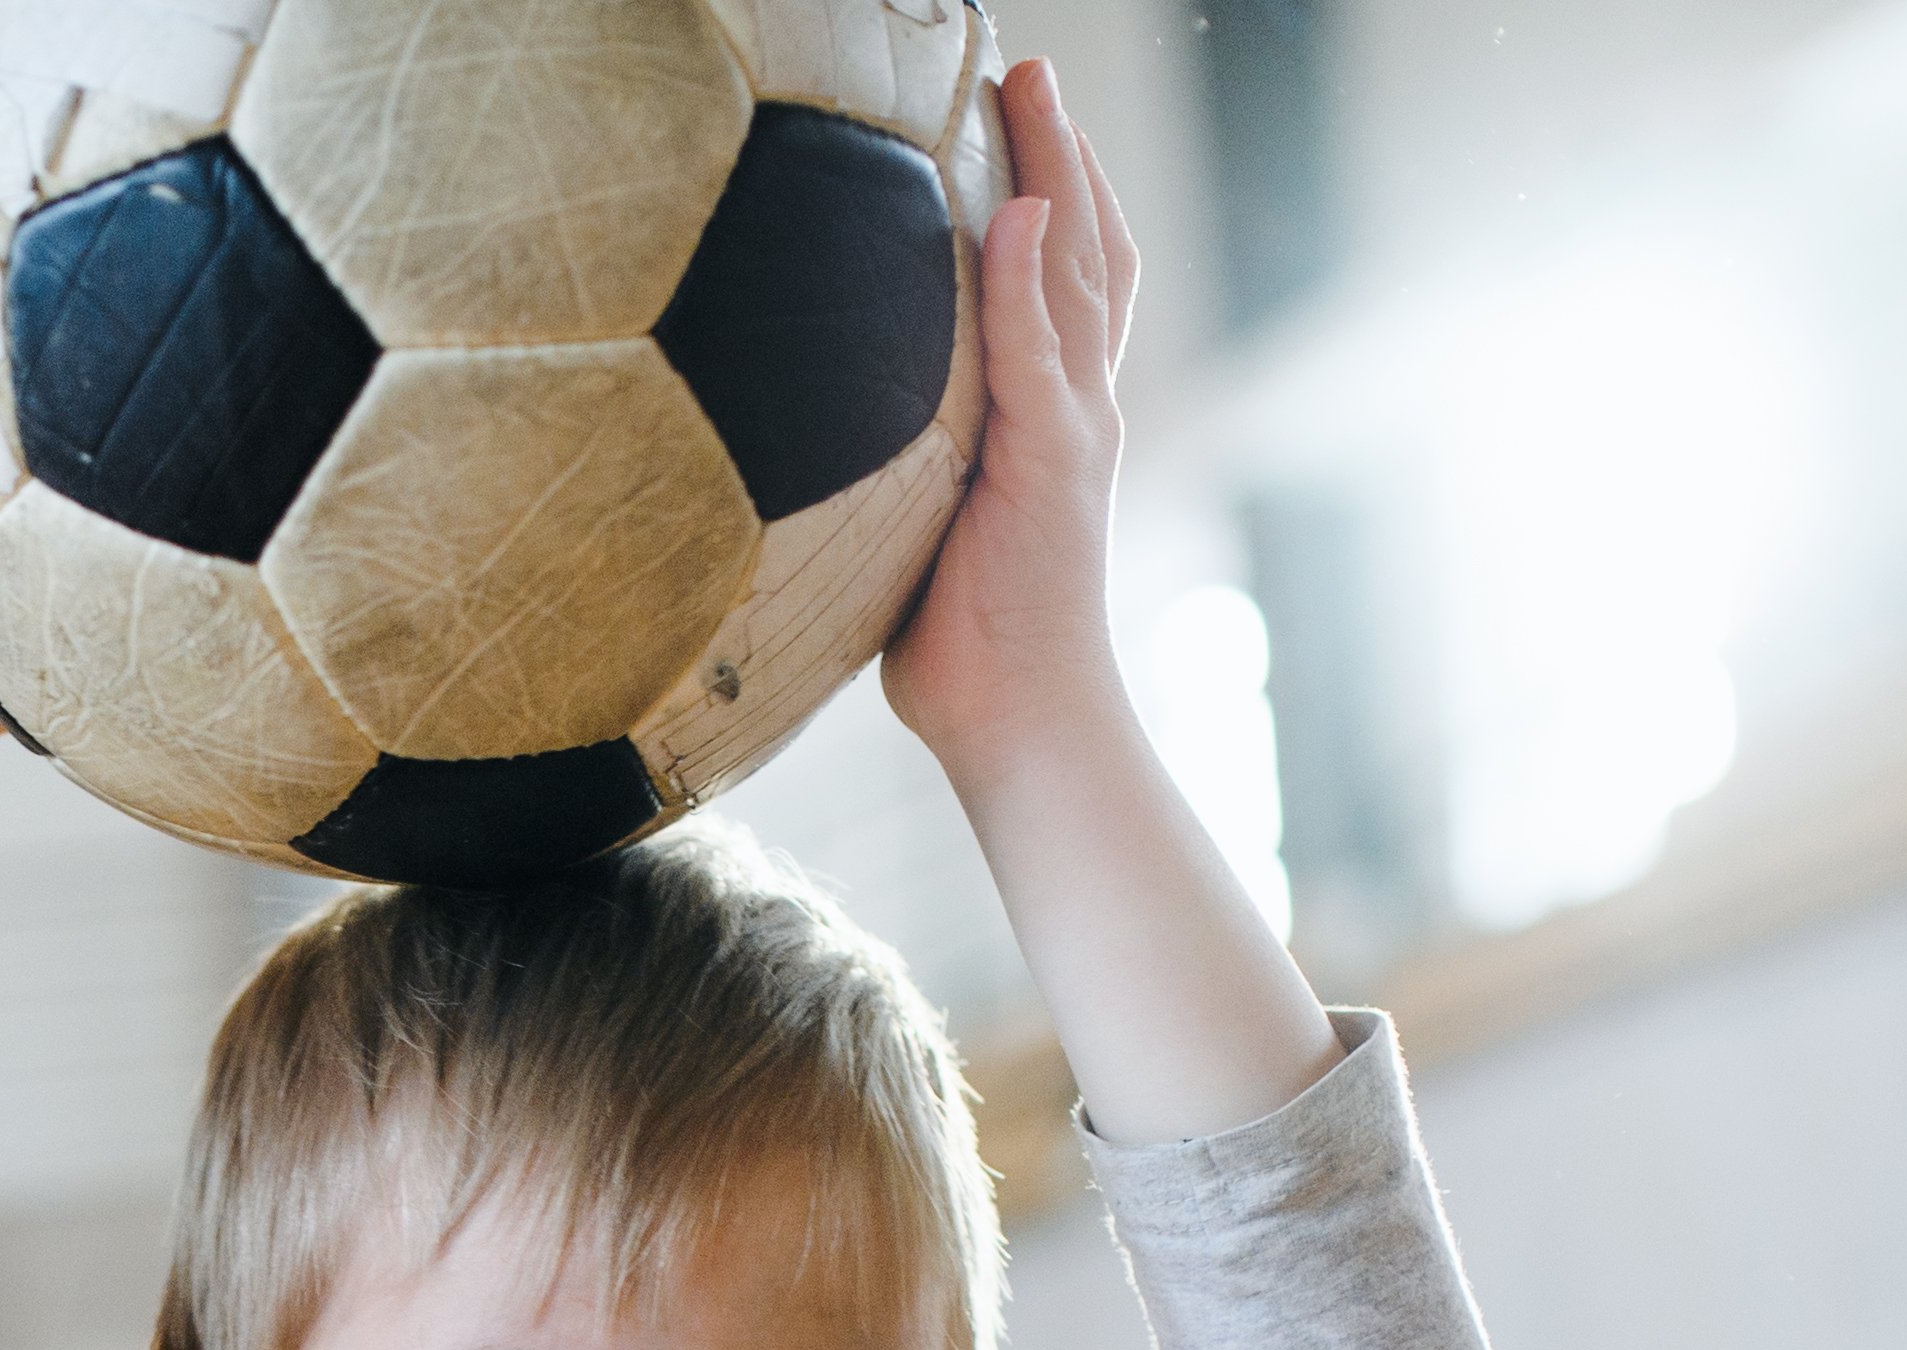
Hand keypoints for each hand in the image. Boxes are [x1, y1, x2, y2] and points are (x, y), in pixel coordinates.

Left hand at [876, 61, 1339, 1144]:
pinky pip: (1047, 350)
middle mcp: (1077, 407)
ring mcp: (1075, 428)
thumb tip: (819, 431)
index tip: (1016, 116)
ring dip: (1062, 173)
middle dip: (1062, 150)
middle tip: (1027, 67)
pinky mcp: (1055, 463)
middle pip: (1088, 248)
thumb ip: (897, 462)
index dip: (1048, 193)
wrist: (1019, 725)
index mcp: (1048, 418)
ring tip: (1033, 90)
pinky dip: (1043, 274)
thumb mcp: (916, 526)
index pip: (1060, 279)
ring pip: (1082, 273)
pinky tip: (1026, 205)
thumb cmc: (960, 646)